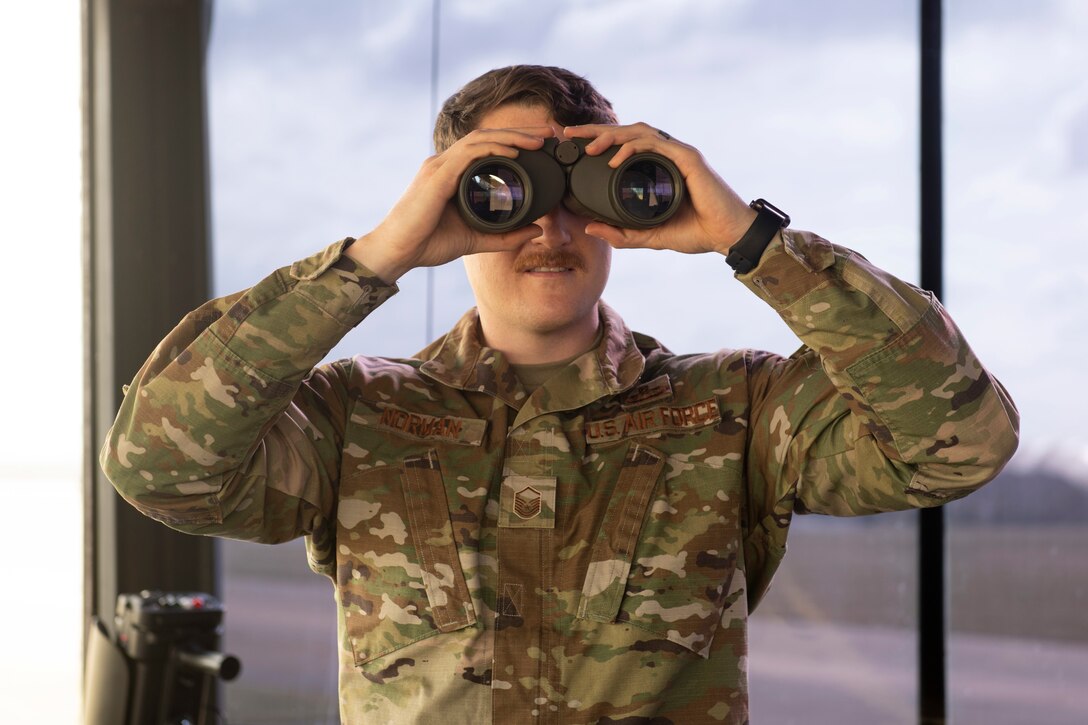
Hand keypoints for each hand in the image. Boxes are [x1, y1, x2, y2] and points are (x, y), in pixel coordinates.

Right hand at [346, 126, 556, 282]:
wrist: (398, 252)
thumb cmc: (428, 244)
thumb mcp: (476, 240)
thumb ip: (506, 236)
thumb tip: (537, 230)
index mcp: (451, 174)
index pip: (486, 148)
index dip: (514, 142)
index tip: (542, 146)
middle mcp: (444, 164)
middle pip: (486, 137)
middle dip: (519, 133)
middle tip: (548, 134)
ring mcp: (439, 167)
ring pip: (480, 140)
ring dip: (511, 136)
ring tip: (537, 140)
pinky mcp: (437, 176)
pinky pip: (469, 154)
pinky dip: (492, 149)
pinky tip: (513, 151)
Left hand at [562, 123, 757, 255]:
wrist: (727, 236)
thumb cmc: (695, 232)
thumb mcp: (648, 236)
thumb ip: (620, 234)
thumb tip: (589, 227)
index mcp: (656, 167)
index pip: (622, 146)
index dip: (597, 140)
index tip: (571, 144)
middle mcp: (666, 155)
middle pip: (626, 132)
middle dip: (595, 130)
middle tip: (569, 134)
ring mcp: (677, 154)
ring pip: (638, 132)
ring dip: (611, 135)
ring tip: (589, 146)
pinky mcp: (688, 158)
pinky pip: (656, 145)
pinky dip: (633, 148)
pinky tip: (616, 159)